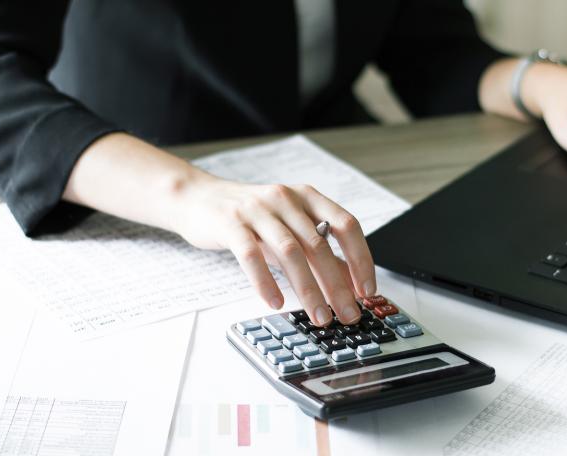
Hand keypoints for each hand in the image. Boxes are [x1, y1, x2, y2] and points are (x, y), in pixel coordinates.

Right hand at [173, 172, 374, 325]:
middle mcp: (286, 198)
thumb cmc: (250, 218)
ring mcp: (257, 209)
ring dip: (308, 289)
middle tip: (347, 314)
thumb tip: (350, 284)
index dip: (361, 258)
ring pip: (290, 252)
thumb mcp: (288, 228)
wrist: (198, 199)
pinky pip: (252, 255)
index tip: (367, 289)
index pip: (346, 225)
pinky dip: (266, 282)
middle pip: (320, 244)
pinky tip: (275, 302)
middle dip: (337, 285)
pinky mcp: (230, 223)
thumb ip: (318, 251)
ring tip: (318, 316)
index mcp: (307, 197)